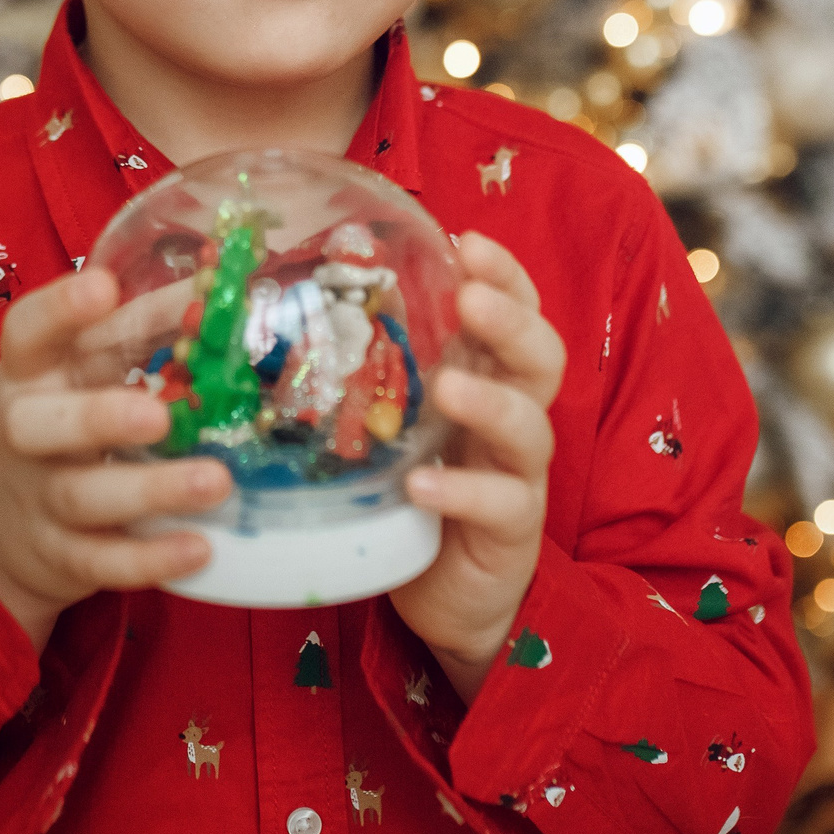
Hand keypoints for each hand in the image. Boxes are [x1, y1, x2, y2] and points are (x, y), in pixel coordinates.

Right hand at [0, 267, 234, 650]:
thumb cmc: (62, 421)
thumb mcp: (80, 372)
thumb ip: (138, 331)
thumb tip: (223, 282)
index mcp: (30, 374)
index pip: (26, 333)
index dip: (59, 309)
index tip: (103, 287)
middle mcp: (24, 434)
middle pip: (42, 425)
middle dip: (99, 418)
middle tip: (160, 415)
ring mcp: (39, 501)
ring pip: (84, 497)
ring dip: (151, 489)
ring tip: (217, 481)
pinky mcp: (61, 558)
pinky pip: (103, 562)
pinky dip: (150, 558)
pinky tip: (201, 548)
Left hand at [389, 232, 566, 700]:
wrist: (447, 593)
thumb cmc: (412, 488)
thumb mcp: (393, 419)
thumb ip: (371, 369)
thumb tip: (293, 301)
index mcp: (487, 377)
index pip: (515, 311)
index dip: (504, 274)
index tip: (468, 241)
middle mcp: (512, 417)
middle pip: (540, 356)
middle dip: (511, 320)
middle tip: (471, 299)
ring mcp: (516, 475)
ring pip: (529, 427)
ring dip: (490, 401)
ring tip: (448, 388)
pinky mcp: (510, 531)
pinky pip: (501, 504)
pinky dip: (462, 491)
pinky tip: (421, 485)